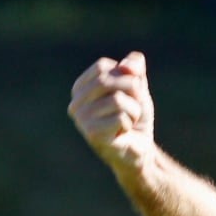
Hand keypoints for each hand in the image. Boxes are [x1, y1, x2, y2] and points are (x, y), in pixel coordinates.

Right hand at [68, 51, 155, 171]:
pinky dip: (130, 122)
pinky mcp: (92, 134)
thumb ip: (134, 68)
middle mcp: (75, 103)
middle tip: (131, 108)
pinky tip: (123, 132)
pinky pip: (121, 117)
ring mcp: (81, 120)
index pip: (102, 66)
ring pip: (118, 99)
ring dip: (134, 110)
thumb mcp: (137, 86)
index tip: (126, 94)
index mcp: (80, 88)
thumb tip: (127, 67)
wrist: (140, 148)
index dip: (124, 77)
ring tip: (127, 121)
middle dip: (132, 92)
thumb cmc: (135, 116)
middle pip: (108, 80)